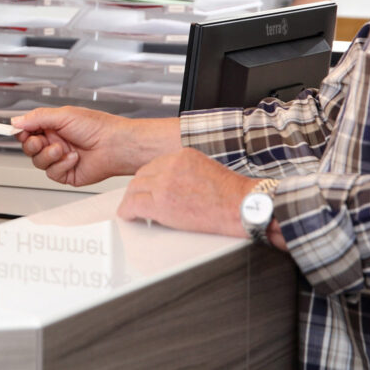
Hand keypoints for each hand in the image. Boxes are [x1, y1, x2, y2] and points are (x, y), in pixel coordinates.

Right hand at [11, 105, 131, 186]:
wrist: (114, 145)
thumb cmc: (97, 126)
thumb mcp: (63, 115)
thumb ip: (37, 118)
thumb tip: (17, 121)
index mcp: (54, 126)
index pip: (29, 130)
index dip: (21, 132)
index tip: (17, 131)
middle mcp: (55, 142)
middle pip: (29, 148)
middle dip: (32, 145)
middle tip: (40, 141)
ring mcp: (60, 158)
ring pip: (38, 162)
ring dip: (49, 155)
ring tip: (62, 149)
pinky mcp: (66, 173)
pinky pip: (52, 173)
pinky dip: (61, 165)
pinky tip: (73, 158)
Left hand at [117, 148, 254, 237]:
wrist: (242, 206)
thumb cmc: (232, 195)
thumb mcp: (206, 169)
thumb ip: (185, 172)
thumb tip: (173, 184)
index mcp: (182, 155)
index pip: (154, 164)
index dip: (149, 179)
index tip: (149, 186)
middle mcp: (171, 165)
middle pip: (142, 175)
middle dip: (139, 188)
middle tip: (136, 198)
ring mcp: (164, 183)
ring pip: (134, 189)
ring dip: (132, 199)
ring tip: (132, 208)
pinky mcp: (161, 202)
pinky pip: (133, 204)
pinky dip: (127, 211)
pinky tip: (128, 215)